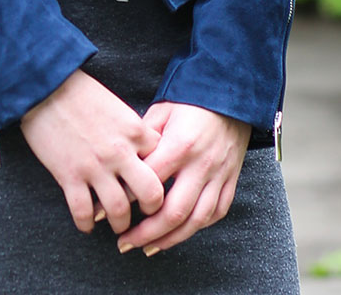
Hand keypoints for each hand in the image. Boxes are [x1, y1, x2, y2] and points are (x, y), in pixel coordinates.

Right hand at [20, 70, 165, 234]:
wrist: (45, 85)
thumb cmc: (81, 92)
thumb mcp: (117, 106)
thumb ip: (133, 130)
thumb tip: (144, 151)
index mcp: (134, 130)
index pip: (162, 162)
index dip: (160, 175)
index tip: (154, 183)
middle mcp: (119, 152)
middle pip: (151, 194)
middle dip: (152, 209)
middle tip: (145, 213)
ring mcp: (94, 166)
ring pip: (119, 211)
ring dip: (121, 223)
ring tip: (118, 224)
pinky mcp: (69, 176)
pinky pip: (83, 213)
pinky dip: (86, 224)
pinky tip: (87, 224)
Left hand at [114, 102, 249, 255]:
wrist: (231, 93)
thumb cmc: (191, 99)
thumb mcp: (162, 110)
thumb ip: (143, 139)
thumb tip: (119, 165)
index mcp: (181, 145)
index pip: (151, 182)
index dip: (128, 200)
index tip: (108, 211)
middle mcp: (202, 165)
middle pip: (174, 211)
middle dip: (146, 233)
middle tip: (124, 242)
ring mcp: (219, 176)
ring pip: (196, 220)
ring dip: (170, 239)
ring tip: (148, 247)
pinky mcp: (231, 180)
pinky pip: (215, 213)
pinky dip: (196, 228)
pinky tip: (178, 233)